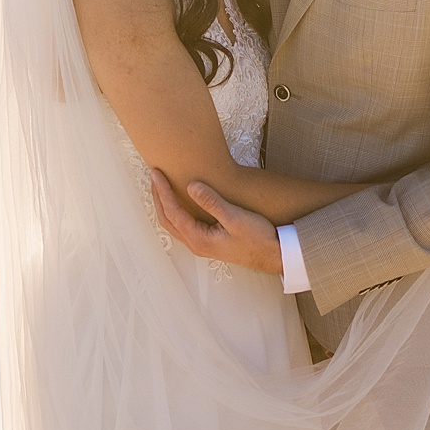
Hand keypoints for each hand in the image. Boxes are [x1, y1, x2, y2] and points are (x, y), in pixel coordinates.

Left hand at [148, 168, 281, 275]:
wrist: (274, 256)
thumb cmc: (258, 238)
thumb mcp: (235, 217)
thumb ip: (212, 202)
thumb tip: (191, 186)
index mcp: (199, 239)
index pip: (172, 212)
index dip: (162, 191)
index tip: (156, 173)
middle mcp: (196, 244)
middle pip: (167, 219)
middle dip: (158, 197)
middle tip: (154, 176)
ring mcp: (202, 245)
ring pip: (174, 224)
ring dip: (165, 205)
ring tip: (162, 186)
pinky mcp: (209, 242)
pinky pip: (184, 226)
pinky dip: (176, 212)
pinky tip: (180, 202)